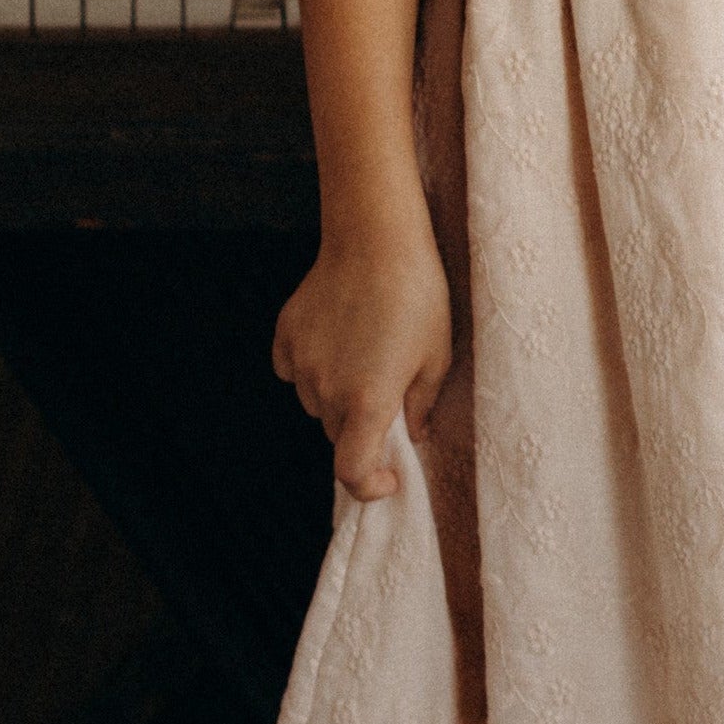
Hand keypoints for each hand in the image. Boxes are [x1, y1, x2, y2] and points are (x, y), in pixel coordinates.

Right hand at [272, 217, 453, 503]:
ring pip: (315, 402)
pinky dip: (311, 366)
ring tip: (365, 353)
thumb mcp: (437, 356)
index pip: (352, 471)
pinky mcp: (285, 335)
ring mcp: (301, 362)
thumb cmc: (419, 296)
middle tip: (388, 392)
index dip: (369, 486)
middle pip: (337, 433)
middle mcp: (327, 389)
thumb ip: (422, 405)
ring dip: (337, 395)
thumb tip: (413, 434)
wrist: (377, 237)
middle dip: (362, 427)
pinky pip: (293, 368)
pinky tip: (337, 337)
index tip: (389, 477)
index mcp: (368, 402)